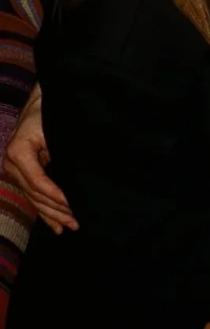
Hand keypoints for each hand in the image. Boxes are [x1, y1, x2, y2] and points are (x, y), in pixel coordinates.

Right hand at [1, 84, 77, 233]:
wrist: (40, 101)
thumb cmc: (50, 111)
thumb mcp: (56, 128)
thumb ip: (60, 151)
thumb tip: (78, 175)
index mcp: (19, 152)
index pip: (38, 181)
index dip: (55, 195)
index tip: (72, 204)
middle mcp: (12, 164)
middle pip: (35, 194)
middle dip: (56, 210)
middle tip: (76, 223)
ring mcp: (14, 170)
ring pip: (33, 198)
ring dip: (52, 214)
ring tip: (69, 227)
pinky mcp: (22, 173)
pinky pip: (33, 195)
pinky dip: (45, 210)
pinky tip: (55, 226)